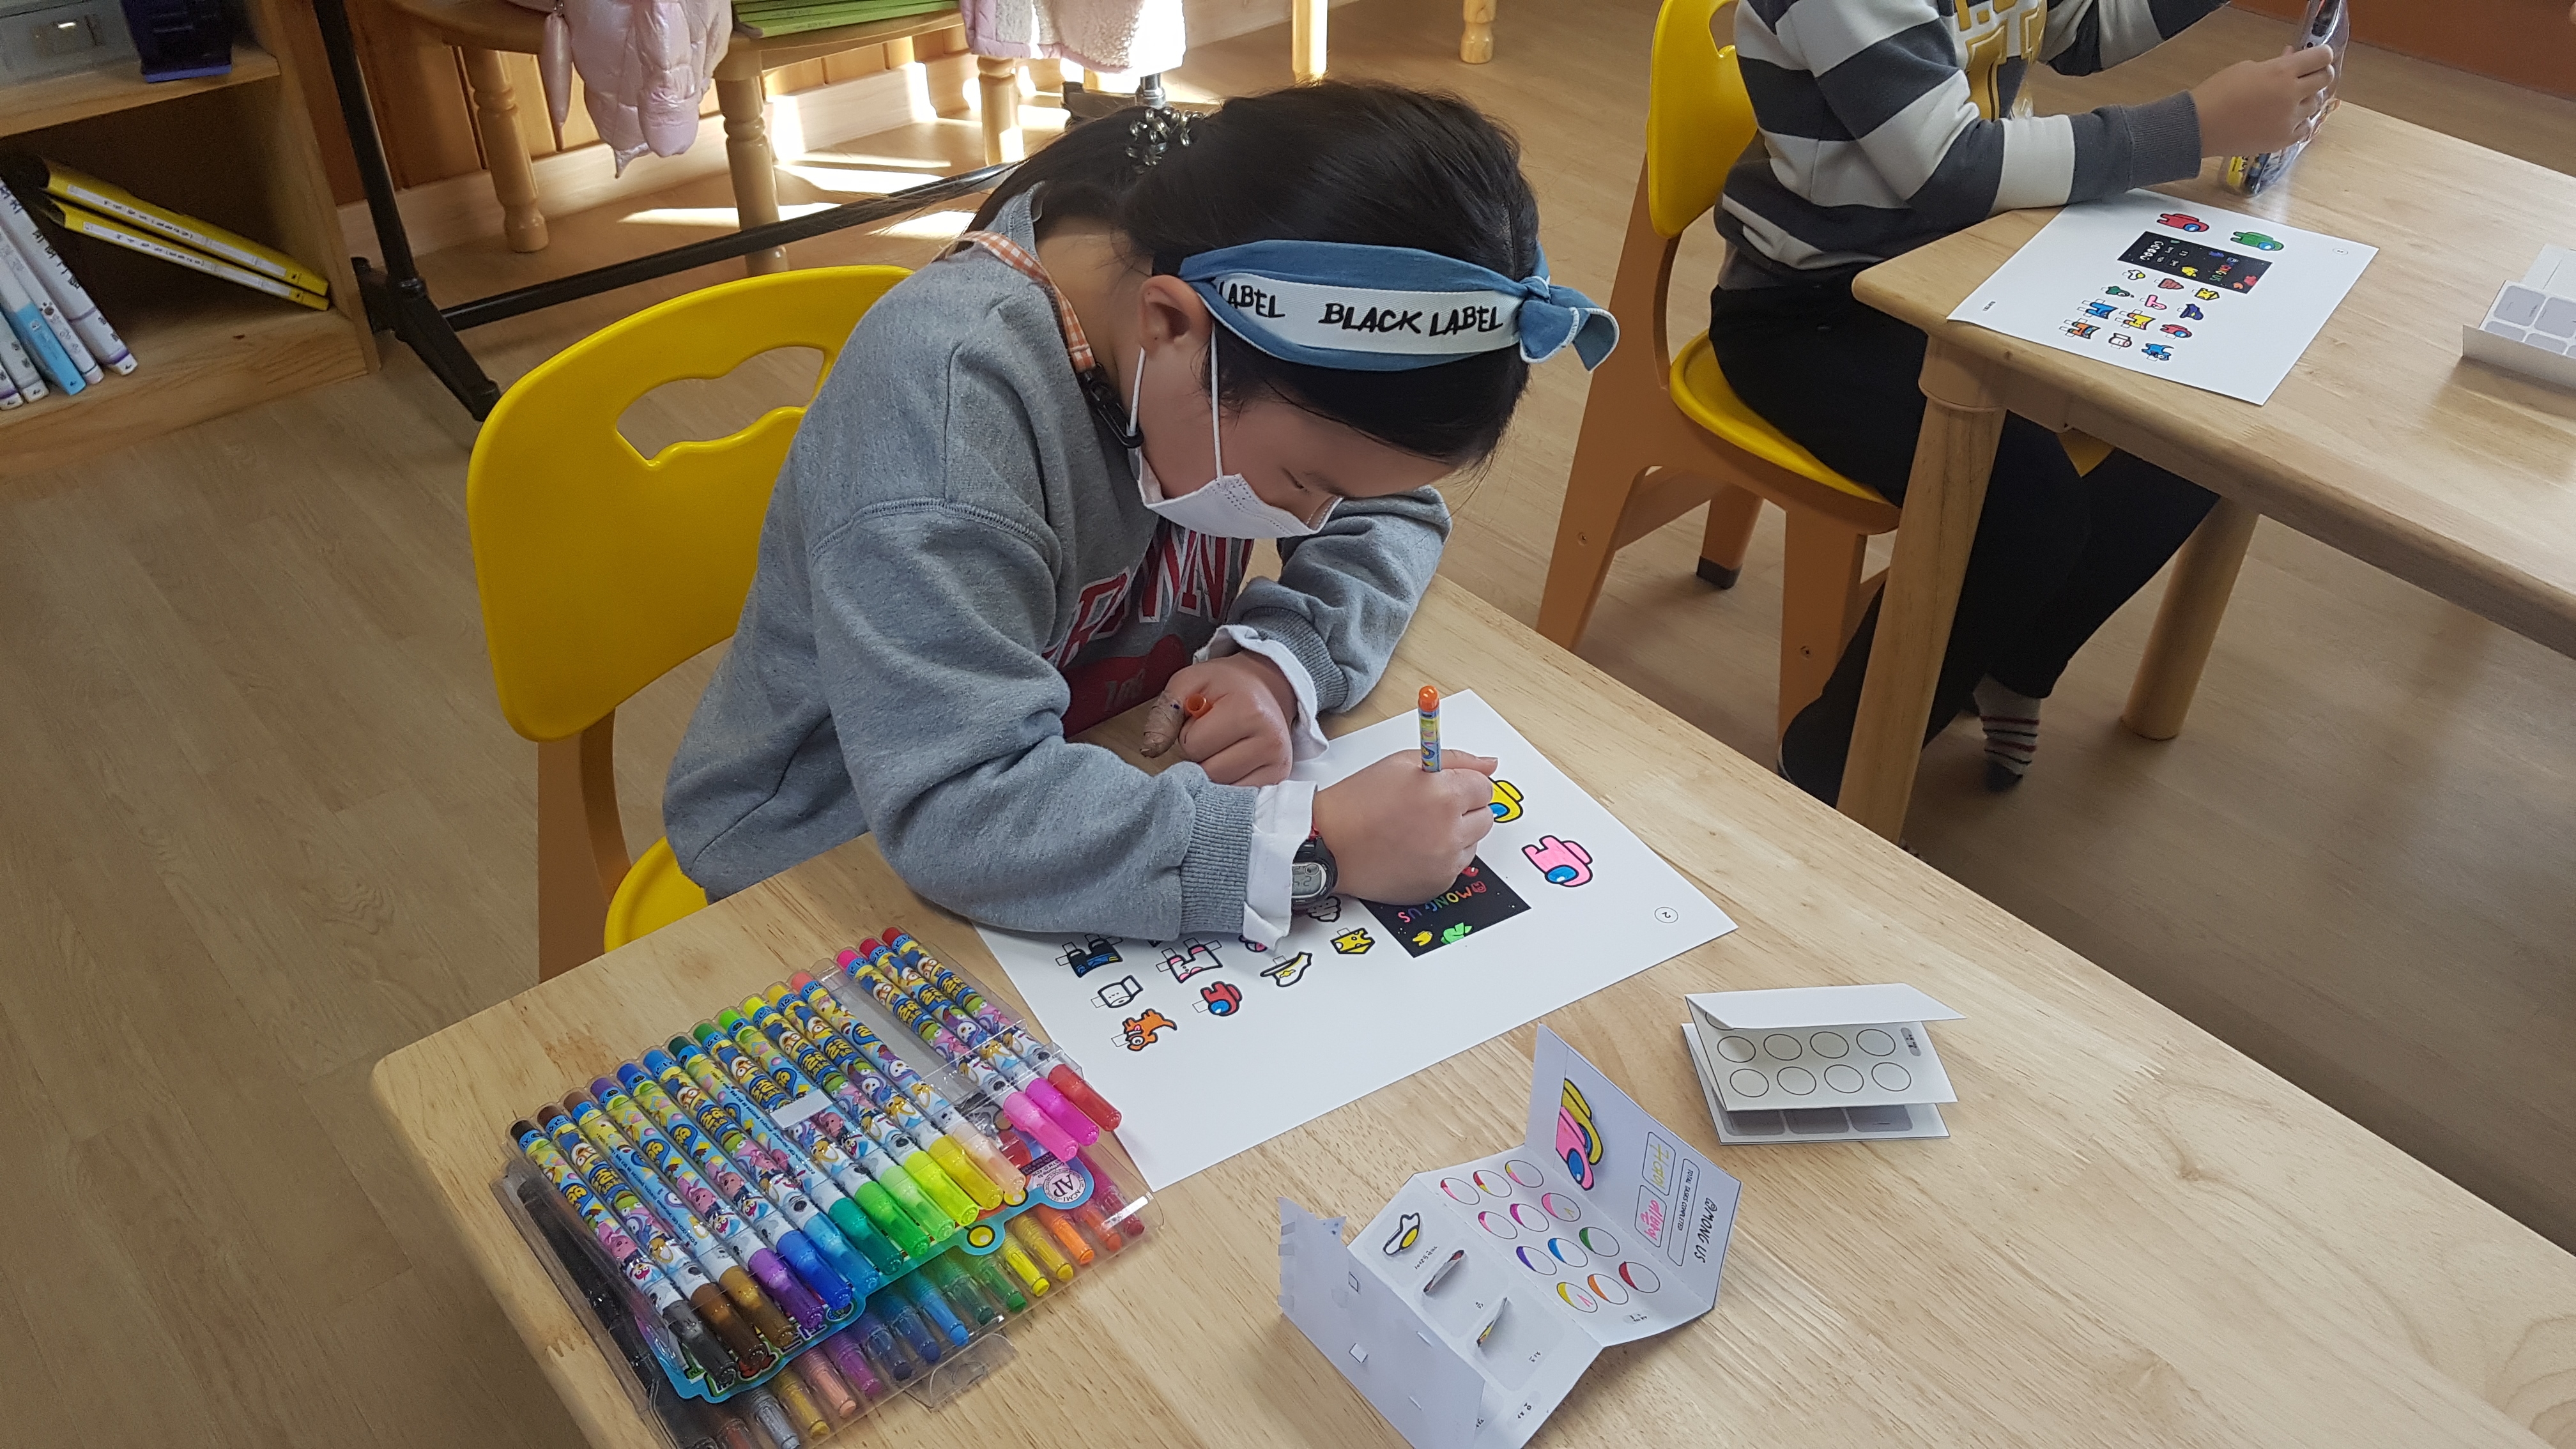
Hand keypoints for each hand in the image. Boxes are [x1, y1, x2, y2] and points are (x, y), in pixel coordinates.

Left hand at [1142, 654, 1299, 785]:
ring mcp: (1278, 762)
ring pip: (1221, 788)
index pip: (1193, 745)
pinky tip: (1235, 760)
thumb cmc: (1225, 685)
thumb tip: (1150, 750)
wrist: (1266, 687)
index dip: (1188, 733)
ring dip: (1213, 770)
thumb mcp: (1188, 683)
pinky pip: (1238, 796)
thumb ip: (1164, 713)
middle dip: (1200, 755)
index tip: (1203, 719)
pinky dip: (1228, 782)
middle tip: (1214, 733)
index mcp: (1248, 710)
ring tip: (1225, 745)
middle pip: (1208, 772)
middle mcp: (1270, 740)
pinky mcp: (1279, 778)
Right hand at [1312, 749, 1499, 903]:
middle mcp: (1450, 831)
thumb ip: (1454, 760)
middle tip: (1428, 807)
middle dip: (1463, 809)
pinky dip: (1441, 859)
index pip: (1484, 787)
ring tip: (1416, 829)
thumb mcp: (1403, 763)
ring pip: (1472, 843)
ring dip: (1455, 835)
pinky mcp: (1437, 885)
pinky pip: (1455, 867)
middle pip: (1485, 816)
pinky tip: (1412, 849)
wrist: (1328, 844)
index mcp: (1445, 795)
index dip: (1462, 784)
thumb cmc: (1358, 802)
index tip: (1445, 787)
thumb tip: (1489, 764)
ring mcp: (1445, 862)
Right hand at [2192, 44, 2334, 157]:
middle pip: (2325, 79)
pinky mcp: (2282, 140)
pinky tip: (2285, 119)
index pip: (2321, 57)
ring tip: (2288, 101)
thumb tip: (2292, 58)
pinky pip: (2304, 128)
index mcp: (2282, 71)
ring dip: (2305, 99)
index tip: (2316, 58)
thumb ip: (2275, 64)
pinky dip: (2299, 122)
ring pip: (2315, 104)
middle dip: (2318, 75)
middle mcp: (2291, 95)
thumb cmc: (2217, 93)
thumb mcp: (2247, 68)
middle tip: (2306, 77)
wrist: (2199, 127)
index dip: (2321, 55)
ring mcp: (2289, 120)